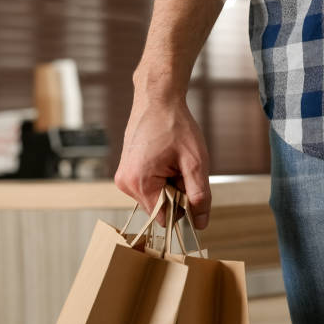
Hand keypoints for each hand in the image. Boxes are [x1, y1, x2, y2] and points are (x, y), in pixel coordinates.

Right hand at [114, 68, 210, 228]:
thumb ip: (199, 195)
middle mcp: (125, 184)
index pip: (165, 218)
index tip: (191, 187)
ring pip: (154, 199)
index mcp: (140, 183)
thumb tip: (201, 223)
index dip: (183, 208)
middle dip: (175, 195)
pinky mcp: (125, 173)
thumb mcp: (195, 161)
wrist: (157, 100)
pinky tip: (163, 160)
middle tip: (182, 168)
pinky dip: (160, 180)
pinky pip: (147, 188)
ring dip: (168, 187)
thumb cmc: (175, 126)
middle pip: (158, 209)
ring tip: (172, 162)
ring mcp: (123, 178)